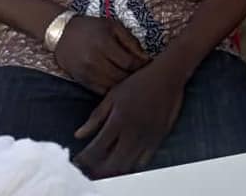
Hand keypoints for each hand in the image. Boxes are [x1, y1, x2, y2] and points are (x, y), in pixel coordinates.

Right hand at [54, 16, 149, 94]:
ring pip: (113, 86)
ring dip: (124, 84)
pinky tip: (118, 82)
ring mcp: (87, 73)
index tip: (149, 64)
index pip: (129, 62)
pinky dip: (112, 89)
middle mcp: (94, 60)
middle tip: (143, 73)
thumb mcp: (113, 27)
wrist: (63, 34)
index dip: (142, 65)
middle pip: (122, 76)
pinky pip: (102, 91)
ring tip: (132, 78)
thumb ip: (130, 41)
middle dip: (134, 76)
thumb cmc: (92, 28)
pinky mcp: (82, 81)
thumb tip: (146, 58)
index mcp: (104, 44)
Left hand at [74, 57, 184, 178]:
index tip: (77, 160)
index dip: (84, 158)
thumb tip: (79, 134)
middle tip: (90, 167)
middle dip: (98, 169)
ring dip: (114, 169)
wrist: (168, 77)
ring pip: (128, 165)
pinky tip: (125, 160)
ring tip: (105, 166)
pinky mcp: (158, 139)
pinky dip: (132, 165)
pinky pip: (144, 161)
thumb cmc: (140, 82)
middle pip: (112, 163)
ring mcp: (147, 138)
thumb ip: (96, 117)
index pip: (97, 148)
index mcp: (119, 120)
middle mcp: (133, 133)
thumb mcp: (113, 95)